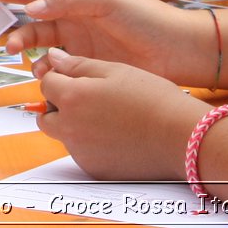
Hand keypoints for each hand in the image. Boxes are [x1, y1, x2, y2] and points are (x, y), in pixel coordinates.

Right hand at [0, 0, 207, 82]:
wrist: (175, 52)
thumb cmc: (145, 17)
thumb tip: (31, 7)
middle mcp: (69, 11)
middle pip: (25, 13)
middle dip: (3, 17)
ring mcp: (75, 37)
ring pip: (34, 40)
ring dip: (21, 44)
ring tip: (14, 51)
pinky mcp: (82, 61)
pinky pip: (51, 63)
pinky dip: (42, 66)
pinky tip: (43, 70)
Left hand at [35, 49, 208, 181]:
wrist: (181, 136)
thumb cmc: (152, 98)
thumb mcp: (115, 70)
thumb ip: (78, 65)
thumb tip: (52, 58)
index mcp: (72, 98)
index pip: (46, 83)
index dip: (61, 77)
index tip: (78, 78)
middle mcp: (69, 128)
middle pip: (47, 115)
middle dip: (59, 106)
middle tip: (88, 100)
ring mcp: (80, 152)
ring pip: (64, 135)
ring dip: (74, 125)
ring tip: (108, 118)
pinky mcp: (94, 169)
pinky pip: (81, 153)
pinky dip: (90, 144)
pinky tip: (116, 136)